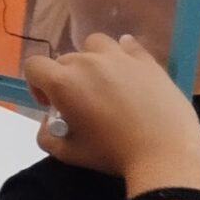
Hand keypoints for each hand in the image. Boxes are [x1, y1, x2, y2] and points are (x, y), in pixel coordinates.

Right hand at [25, 33, 199, 185]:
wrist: (165, 154)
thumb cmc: (113, 154)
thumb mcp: (68, 154)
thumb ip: (46, 136)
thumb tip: (50, 121)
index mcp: (63, 83)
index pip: (34, 66)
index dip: (36, 85)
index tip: (51, 105)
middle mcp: (87, 63)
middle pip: (65, 59)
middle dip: (66, 79)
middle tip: (82, 103)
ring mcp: (119, 58)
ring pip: (94, 45)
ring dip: (91, 59)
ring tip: (104, 81)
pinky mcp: (146, 61)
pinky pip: (128, 45)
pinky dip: (122, 52)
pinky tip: (127, 69)